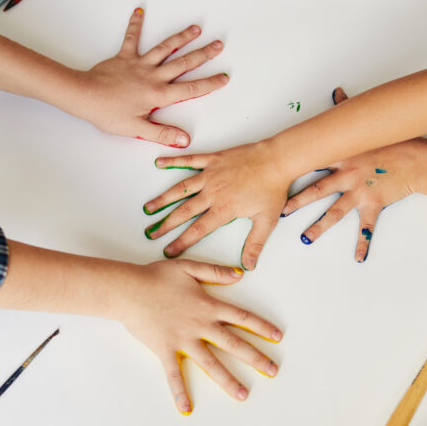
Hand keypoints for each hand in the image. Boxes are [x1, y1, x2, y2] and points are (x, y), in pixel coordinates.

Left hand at [71, 8, 228, 145]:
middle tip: (218, 45)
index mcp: (158, 94)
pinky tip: (140, 11)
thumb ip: (162, 134)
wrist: (84, 96)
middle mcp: (153, 76)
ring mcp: (139, 64)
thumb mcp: (137, 129)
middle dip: (203, 54)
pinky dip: (135, 25)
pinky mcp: (124, 57)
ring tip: (196, 28)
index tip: (224, 78)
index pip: (191, 89)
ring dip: (181, 37)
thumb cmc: (108, 113)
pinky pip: (132, 38)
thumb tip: (184, 140)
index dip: (210, 83)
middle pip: (183, 63)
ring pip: (165, 48)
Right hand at [124, 260, 282, 412]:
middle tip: (272, 371)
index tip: (278, 337)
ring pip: (211, 364)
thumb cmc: (156, 276)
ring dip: (228, 380)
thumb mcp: (189, 267)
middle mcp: (201, 325)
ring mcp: (184, 340)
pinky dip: (180, 392)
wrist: (129, 289)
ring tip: (243, 395)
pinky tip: (186, 409)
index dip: (261, 327)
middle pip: (234, 344)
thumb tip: (240, 275)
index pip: (242, 318)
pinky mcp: (166, 350)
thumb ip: (216, 272)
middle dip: (256, 358)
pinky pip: (174, 375)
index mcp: (208, 306)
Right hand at [143, 139, 289, 269]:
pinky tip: (159, 163)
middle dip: (166, 224)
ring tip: (148, 207)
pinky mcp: (213, 159)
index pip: (198, 230)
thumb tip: (248, 266)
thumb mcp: (266, 221)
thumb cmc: (273, 189)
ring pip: (181, 189)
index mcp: (224, 209)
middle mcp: (213, 193)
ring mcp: (211, 175)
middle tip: (152, 233)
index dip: (181, 242)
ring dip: (163, 199)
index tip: (169, 251)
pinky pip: (189, 161)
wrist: (277, 161)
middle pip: (184, 211)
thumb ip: (254, 244)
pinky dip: (174, 161)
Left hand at [281, 87, 418, 261]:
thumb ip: (347, 107)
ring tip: (305, 239)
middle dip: (297, 202)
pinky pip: (367, 228)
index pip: (311, 163)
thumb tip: (337, 92)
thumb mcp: (367, 126)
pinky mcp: (374, 204)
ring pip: (335, 212)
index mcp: (341, 157)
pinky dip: (364, 244)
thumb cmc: (391, 142)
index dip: (292, 169)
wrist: (416, 158)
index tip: (274, 176)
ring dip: (320, 226)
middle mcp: (346, 175)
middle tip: (281, 212)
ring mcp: (359, 191)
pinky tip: (359, 258)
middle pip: (316, 190)